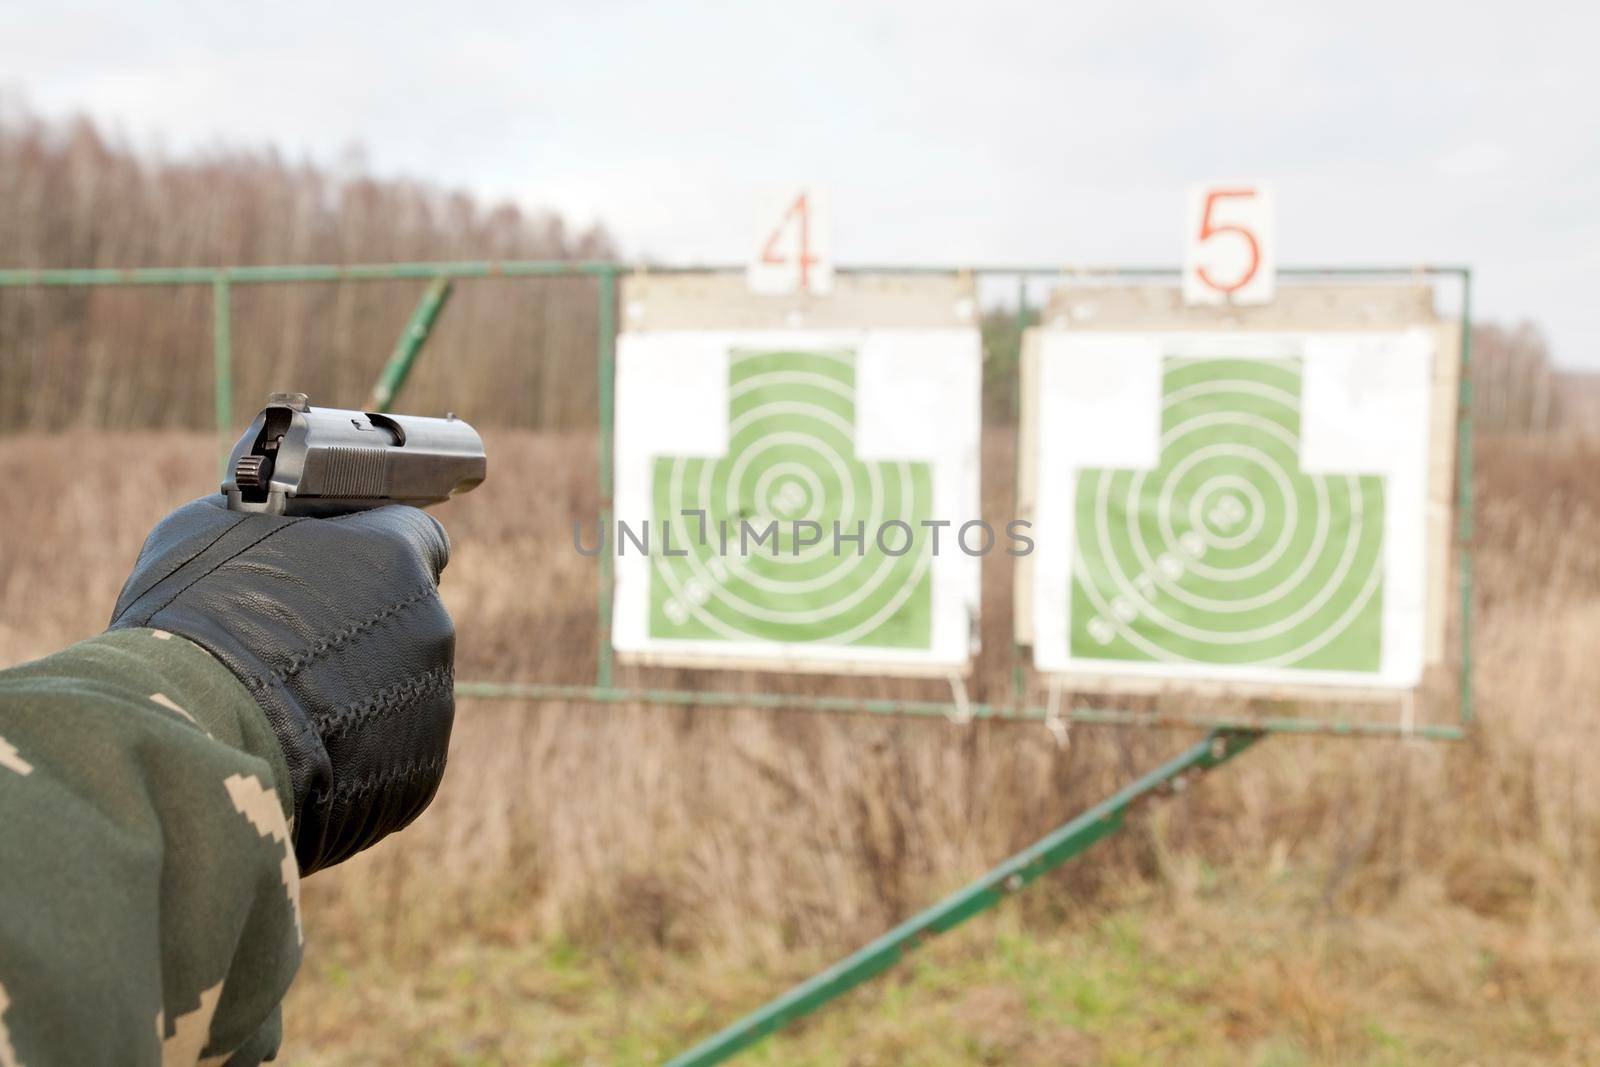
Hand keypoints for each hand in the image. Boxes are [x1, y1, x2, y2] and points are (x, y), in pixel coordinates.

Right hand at [109, 496, 455, 873]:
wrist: (193, 740)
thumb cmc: (194, 624)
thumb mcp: (210, 532)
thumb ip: (268, 521)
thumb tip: (268, 516)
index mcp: (397, 555)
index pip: (415, 537)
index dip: (376, 554)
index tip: (345, 571)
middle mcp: (431, 623)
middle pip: (405, 620)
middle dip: (359, 633)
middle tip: (293, 652)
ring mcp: (433, 702)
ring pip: (400, 689)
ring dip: (356, 696)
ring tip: (285, 712)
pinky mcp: (420, 770)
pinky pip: (390, 752)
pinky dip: (353, 755)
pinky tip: (299, 756)